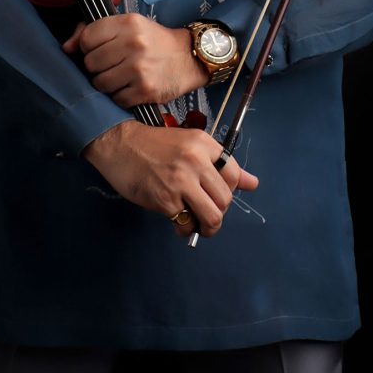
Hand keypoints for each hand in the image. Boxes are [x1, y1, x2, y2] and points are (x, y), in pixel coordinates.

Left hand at [61, 13, 208, 105]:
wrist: (189, 58)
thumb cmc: (154, 41)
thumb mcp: (129, 26)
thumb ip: (95, 31)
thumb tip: (66, 48)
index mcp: (128, 23)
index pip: (87, 38)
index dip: (88, 46)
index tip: (98, 49)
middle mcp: (134, 44)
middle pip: (90, 63)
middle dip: (97, 66)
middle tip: (112, 64)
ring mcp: (139, 69)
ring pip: (100, 83)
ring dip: (107, 83)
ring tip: (121, 76)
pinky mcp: (145, 90)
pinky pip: (116, 99)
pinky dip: (120, 96)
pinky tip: (131, 87)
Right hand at [82, 120, 258, 239]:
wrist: (119, 143)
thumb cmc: (154, 144)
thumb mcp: (189, 145)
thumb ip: (220, 164)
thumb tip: (253, 183)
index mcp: (204, 144)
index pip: (234, 175)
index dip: (229, 191)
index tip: (217, 195)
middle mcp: (196, 161)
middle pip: (226, 199)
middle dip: (219, 212)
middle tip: (206, 213)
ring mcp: (181, 181)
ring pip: (212, 216)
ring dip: (208, 227)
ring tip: (199, 226)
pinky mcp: (165, 199)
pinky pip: (186, 224)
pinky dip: (184, 228)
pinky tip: (177, 220)